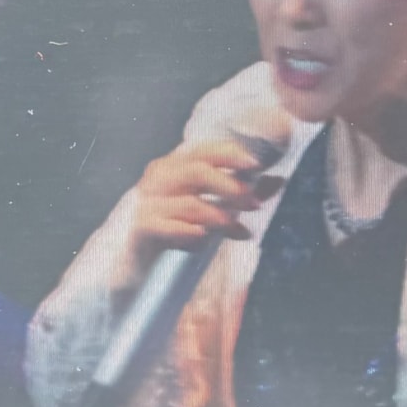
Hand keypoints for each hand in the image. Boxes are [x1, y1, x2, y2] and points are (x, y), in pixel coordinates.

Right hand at [122, 138, 284, 280]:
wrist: (127, 256)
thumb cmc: (172, 225)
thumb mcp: (208, 209)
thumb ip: (240, 195)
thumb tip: (279, 181)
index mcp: (173, 166)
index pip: (202, 150)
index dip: (229, 154)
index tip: (256, 165)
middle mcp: (158, 179)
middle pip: (197, 172)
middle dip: (230, 187)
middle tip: (255, 205)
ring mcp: (146, 202)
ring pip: (188, 203)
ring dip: (218, 216)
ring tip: (238, 230)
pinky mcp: (140, 228)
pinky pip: (168, 228)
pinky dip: (190, 234)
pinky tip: (203, 241)